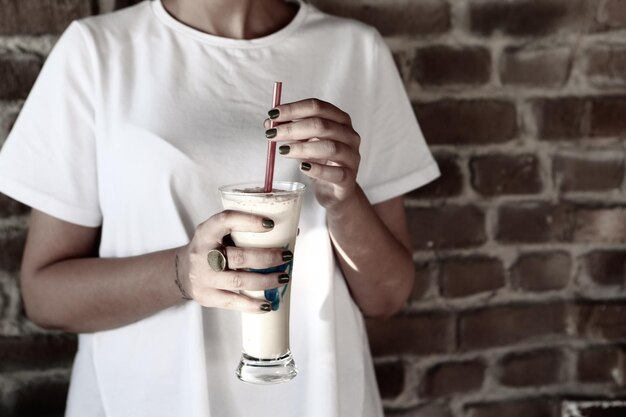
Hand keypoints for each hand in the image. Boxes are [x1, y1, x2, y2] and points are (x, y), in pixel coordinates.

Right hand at [176, 211, 291, 312]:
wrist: (183, 271)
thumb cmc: (211, 248)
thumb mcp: (219, 233)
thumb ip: (246, 231)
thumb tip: (291, 233)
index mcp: (206, 232)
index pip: (226, 221)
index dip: (248, 221)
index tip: (271, 224)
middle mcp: (203, 254)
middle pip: (239, 256)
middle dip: (267, 258)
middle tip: (287, 257)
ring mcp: (204, 277)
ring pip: (239, 281)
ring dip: (266, 281)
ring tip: (283, 278)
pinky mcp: (207, 297)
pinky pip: (233, 303)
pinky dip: (253, 305)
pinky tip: (268, 304)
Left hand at [265, 98, 360, 208]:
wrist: (335, 189)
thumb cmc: (320, 161)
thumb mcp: (305, 142)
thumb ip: (290, 130)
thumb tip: (268, 123)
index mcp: (340, 120)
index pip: (318, 107)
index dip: (294, 109)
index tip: (273, 114)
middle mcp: (350, 135)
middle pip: (321, 125)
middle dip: (293, 128)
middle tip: (272, 134)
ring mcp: (351, 157)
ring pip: (329, 147)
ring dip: (302, 148)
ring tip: (283, 151)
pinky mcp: (348, 178)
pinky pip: (334, 173)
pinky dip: (316, 169)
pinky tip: (302, 168)